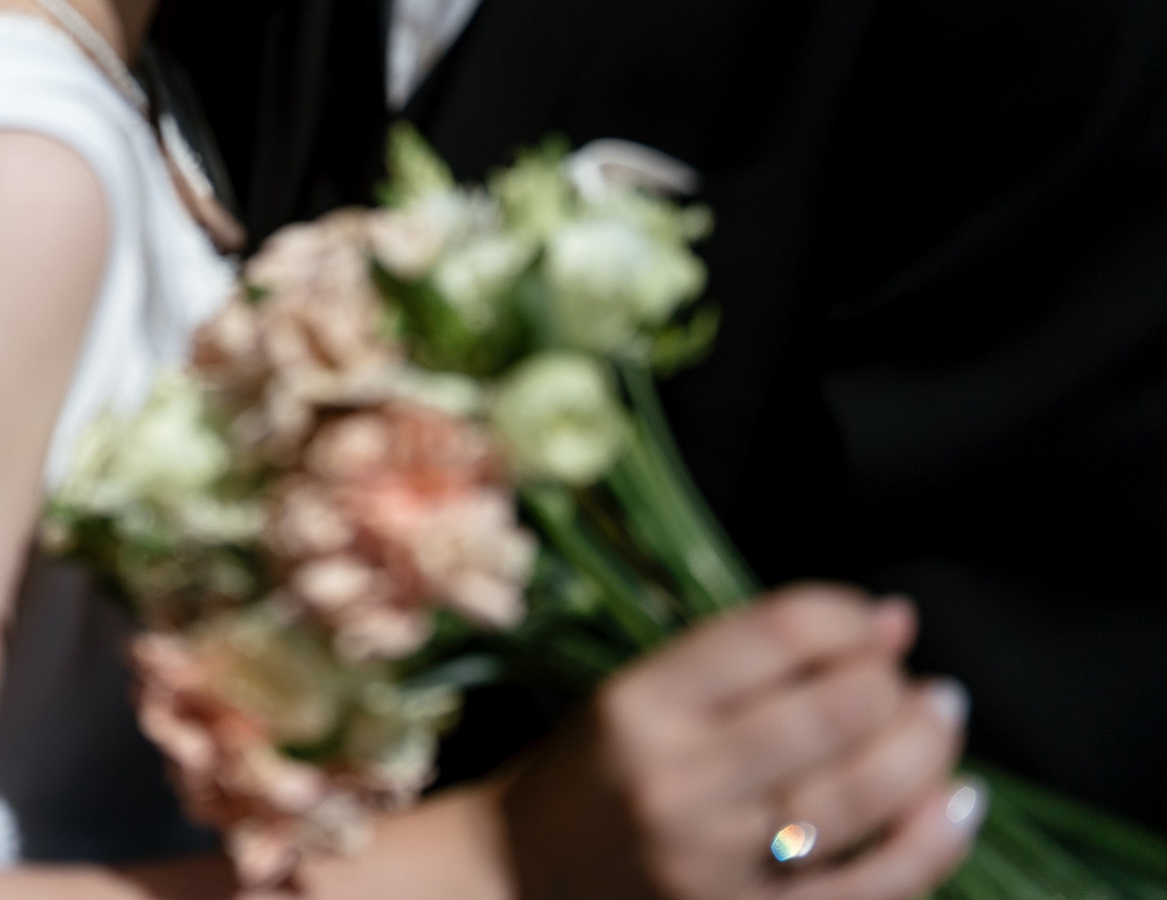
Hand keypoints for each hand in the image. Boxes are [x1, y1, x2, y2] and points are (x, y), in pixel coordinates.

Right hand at [504, 585, 979, 899]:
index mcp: (642, 705)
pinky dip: (934, 841)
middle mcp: (679, 781)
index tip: (873, 618)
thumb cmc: (600, 767)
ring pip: (864, 795)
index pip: (777, 634)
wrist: (530, 872)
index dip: (848, 616)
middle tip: (909, 677)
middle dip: (894, 683)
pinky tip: (957, 802)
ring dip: (926, 746)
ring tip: (939, 716)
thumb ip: (755, 655)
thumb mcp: (646, 688)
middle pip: (834, 712)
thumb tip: (891, 620)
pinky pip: (876, 886)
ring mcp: (719, 861)